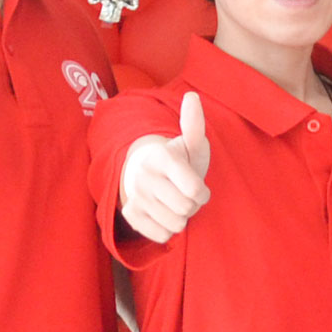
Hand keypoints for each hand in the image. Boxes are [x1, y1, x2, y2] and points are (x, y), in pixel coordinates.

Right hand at [119, 92, 212, 243]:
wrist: (145, 172)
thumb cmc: (177, 159)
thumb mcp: (191, 143)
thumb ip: (194, 124)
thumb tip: (191, 96)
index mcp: (161, 157)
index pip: (194, 190)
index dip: (202, 193)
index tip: (198, 186)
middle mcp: (143, 176)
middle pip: (187, 209)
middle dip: (193, 205)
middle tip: (185, 194)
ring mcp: (134, 196)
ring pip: (175, 224)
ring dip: (181, 218)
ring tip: (174, 202)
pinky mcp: (129, 215)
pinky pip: (160, 235)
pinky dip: (166, 229)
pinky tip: (162, 213)